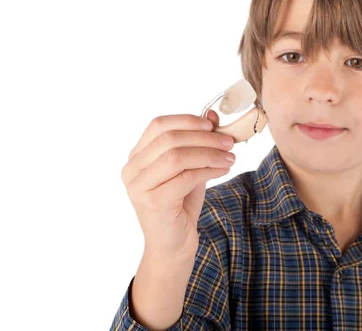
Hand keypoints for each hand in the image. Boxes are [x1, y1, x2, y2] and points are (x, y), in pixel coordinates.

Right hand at [120, 110, 234, 257]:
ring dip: (209, 154)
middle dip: (204, 138)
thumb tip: (211, 115)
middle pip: (169, 139)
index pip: (158, 125)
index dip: (187, 120)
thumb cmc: (180, 206)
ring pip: (177, 157)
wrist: (173, 246)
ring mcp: (139, 187)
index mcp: (136, 157)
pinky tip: (223, 170)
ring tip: (229, 157)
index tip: (212, 125)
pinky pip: (185, 177)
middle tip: (228, 142)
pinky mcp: (153, 202)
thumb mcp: (189, 169)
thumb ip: (196, 144)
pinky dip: (209, 170)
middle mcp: (132, 170)